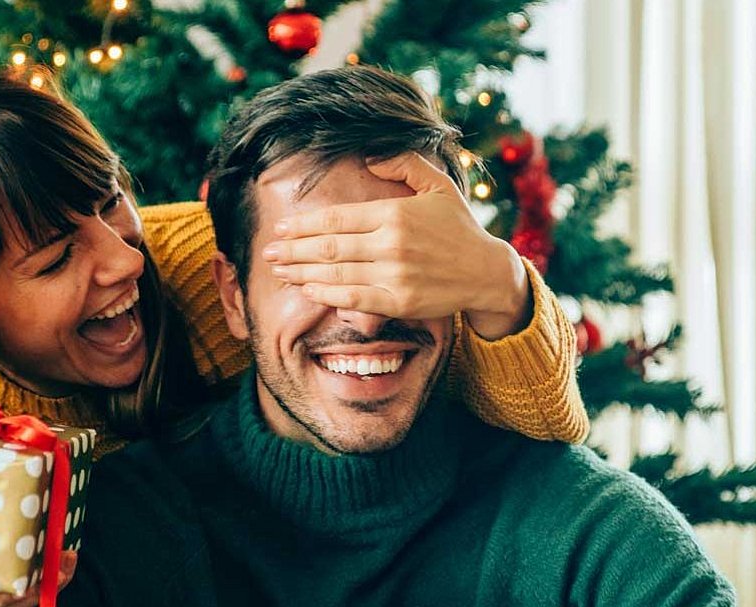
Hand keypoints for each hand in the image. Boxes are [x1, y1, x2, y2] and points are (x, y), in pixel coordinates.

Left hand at [263, 153, 531, 339]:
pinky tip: (308, 290)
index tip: (282, 228)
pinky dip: (326, 295)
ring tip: (279, 272)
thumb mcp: (438, 184)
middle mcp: (391, 244)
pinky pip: (353, 299)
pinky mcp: (399, 302)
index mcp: (395, 213)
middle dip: (293, 250)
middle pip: (328, 247)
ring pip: (335, 274)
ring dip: (302, 273)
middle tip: (268, 252)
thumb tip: (368, 155)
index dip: (304, 224)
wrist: (487, 271)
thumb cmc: (459, 226)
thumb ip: (403, 164)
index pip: (337, 218)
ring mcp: (394, 275)